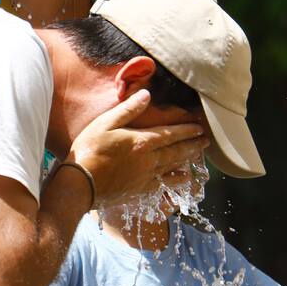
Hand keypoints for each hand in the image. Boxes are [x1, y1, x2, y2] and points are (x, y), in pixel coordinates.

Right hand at [67, 91, 208, 203]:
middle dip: (193, 144)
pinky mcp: (139, 190)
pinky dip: (175, 180)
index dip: (187, 130)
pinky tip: (182, 178)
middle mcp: (149, 160)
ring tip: (198, 155)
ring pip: (173, 167)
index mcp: (142, 141)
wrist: (79, 185)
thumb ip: (128, 110)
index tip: (200, 127)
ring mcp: (145, 177)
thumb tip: (147, 94)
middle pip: (177, 151)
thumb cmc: (89, 150)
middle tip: (206, 140)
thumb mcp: (105, 124)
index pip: (171, 134)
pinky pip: (164, 184)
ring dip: (187, 160)